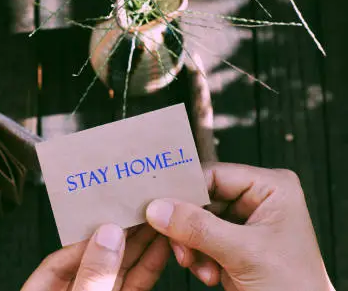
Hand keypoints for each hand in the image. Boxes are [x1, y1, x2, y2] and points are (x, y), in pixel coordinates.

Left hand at [22, 223, 170, 290]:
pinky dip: (149, 265)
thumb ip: (92, 275)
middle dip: (119, 233)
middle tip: (139, 207)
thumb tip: (106, 237)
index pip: (61, 256)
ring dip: (140, 244)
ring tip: (156, 218)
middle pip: (95, 257)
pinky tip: (161, 246)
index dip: (87, 236)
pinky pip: (135, 284)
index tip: (110, 217)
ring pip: (120, 269)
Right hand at [145, 162, 334, 290]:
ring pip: (196, 221)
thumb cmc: (295, 287)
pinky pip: (200, 239)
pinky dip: (197, 257)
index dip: (185, 190)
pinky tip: (208, 272)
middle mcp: (258, 200)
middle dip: (189, 227)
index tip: (158, 203)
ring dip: (191, 245)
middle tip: (178, 243)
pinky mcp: (234, 244)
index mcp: (271, 187)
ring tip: (198, 265)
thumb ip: (199, 228)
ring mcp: (244, 223)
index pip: (215, 175)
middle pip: (202, 199)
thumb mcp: (244, 253)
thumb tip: (158, 208)